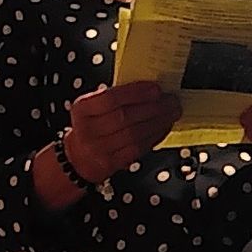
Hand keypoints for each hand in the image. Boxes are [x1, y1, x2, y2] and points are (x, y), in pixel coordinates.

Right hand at [64, 81, 180, 181]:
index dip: (136, 93)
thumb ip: (115, 97)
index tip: (156, 88)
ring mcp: (99, 149)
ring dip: (158, 122)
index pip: (110, 98)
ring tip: (172, 113)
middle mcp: (88, 130)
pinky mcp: (112, 163)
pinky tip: (163, 127)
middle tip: (171, 100)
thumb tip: (149, 88)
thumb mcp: (93, 108)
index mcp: (82, 109)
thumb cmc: (91, 127)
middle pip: (126, 117)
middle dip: (154, 107)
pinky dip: (154, 136)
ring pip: (135, 134)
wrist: (79, 158)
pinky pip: (138, 148)